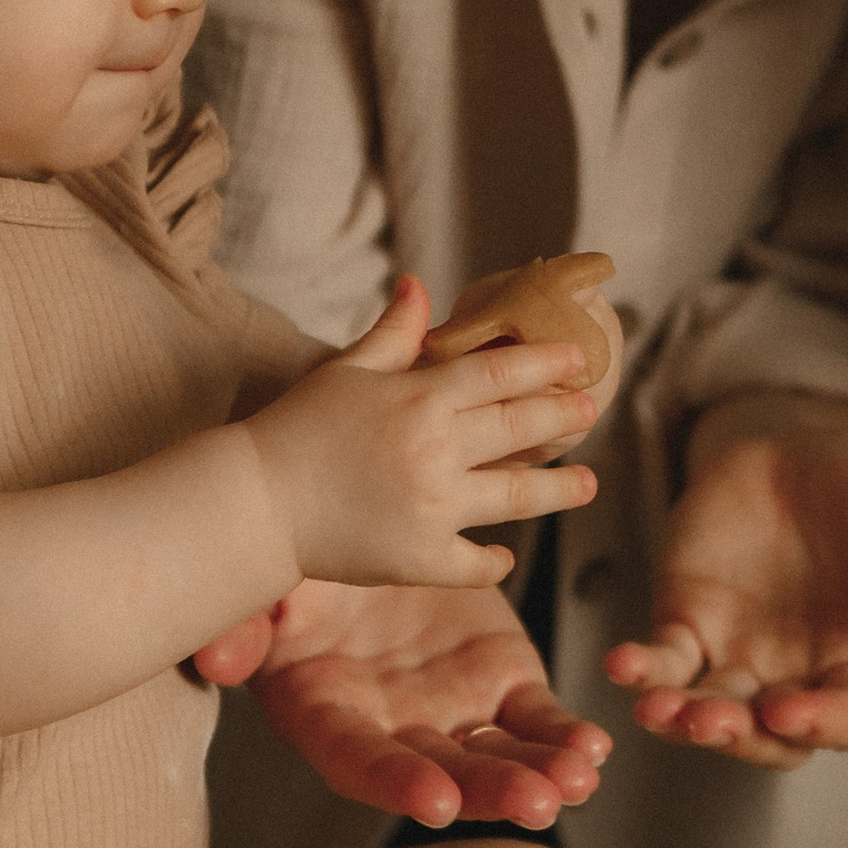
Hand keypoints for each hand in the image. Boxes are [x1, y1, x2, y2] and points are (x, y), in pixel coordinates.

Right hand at [191, 578, 612, 829]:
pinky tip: (593, 750)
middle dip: (489, 790)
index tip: (435, 801)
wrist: (366, 523)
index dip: (394, 782)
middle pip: (441, 773)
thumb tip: (213, 657)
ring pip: (498, 755)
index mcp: (328, 715)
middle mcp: (392, 729)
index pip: (358, 760)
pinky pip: (537, 719)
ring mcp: (451, 713)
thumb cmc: (302, 564)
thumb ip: (244, 625)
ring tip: (578, 780)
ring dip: (540, 773)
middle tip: (536, 802)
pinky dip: (565, 736)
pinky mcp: (501, 684)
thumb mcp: (267, 587)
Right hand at [239, 277, 598, 589]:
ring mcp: (433, 507)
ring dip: (560, 490)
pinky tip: (505, 554)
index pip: (500, 374)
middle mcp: (436, 450)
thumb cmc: (298, 428)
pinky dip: (493, 560)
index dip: (545, 363)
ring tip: (589, 484)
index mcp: (420, 398)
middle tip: (592, 411)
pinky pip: (475, 562)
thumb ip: (394, 332)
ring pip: (516, 497)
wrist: (256, 502)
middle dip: (563, 417)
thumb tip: (420, 284)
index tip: (577, 358)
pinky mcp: (421, 558)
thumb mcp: (347, 370)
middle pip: (521, 428)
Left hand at [604, 392, 847, 768]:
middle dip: (740, 736)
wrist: (802, 446)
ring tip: (659, 709)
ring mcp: (742, 659)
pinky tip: (622, 664)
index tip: (788, 712)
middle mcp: (803, 677)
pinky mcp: (690, 627)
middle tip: (709, 722)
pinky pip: (664, 662)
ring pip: (711, 712)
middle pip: (772, 735)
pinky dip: (642, 670)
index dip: (822, 723)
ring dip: (683, 719)